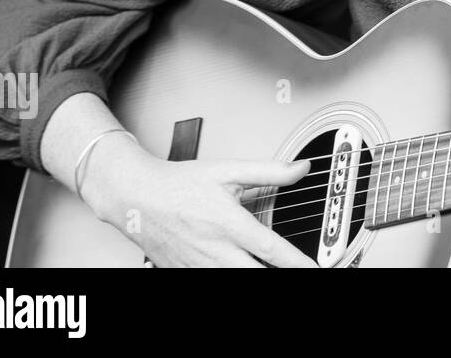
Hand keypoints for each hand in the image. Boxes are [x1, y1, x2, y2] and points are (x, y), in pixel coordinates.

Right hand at [85, 146, 318, 267]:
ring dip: (256, 277)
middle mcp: (215, 250)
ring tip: (274, 271)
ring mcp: (198, 266)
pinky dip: (230, 278)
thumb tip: (301, 169)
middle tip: (300, 272)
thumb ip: (269, 171)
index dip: (297, 263)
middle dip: (279, 276)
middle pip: (255, 274)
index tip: (315, 268)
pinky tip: (242, 269)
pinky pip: (211, 281)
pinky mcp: (184, 273)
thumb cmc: (179, 184)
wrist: (136, 196)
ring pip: (234, 281)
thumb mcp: (229, 170)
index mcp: (229, 224)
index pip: (272, 250)